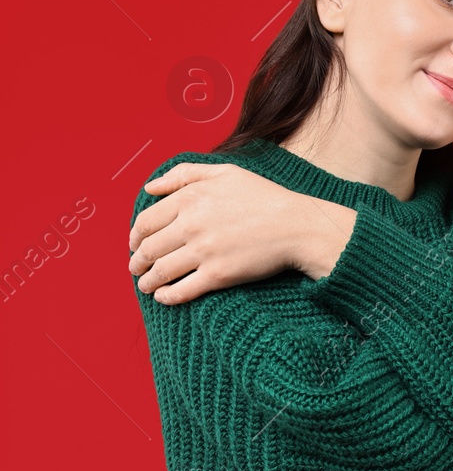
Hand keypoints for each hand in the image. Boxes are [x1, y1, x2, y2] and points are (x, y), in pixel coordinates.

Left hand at [129, 163, 338, 304]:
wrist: (298, 226)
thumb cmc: (265, 197)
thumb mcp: (225, 173)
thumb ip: (184, 174)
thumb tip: (149, 188)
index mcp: (189, 199)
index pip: (146, 222)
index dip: (135, 237)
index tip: (135, 245)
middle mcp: (191, 225)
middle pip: (149, 248)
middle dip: (137, 262)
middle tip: (136, 269)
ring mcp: (204, 252)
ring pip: (161, 271)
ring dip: (147, 281)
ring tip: (145, 286)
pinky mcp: (218, 275)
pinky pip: (182, 290)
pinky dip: (167, 296)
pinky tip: (163, 297)